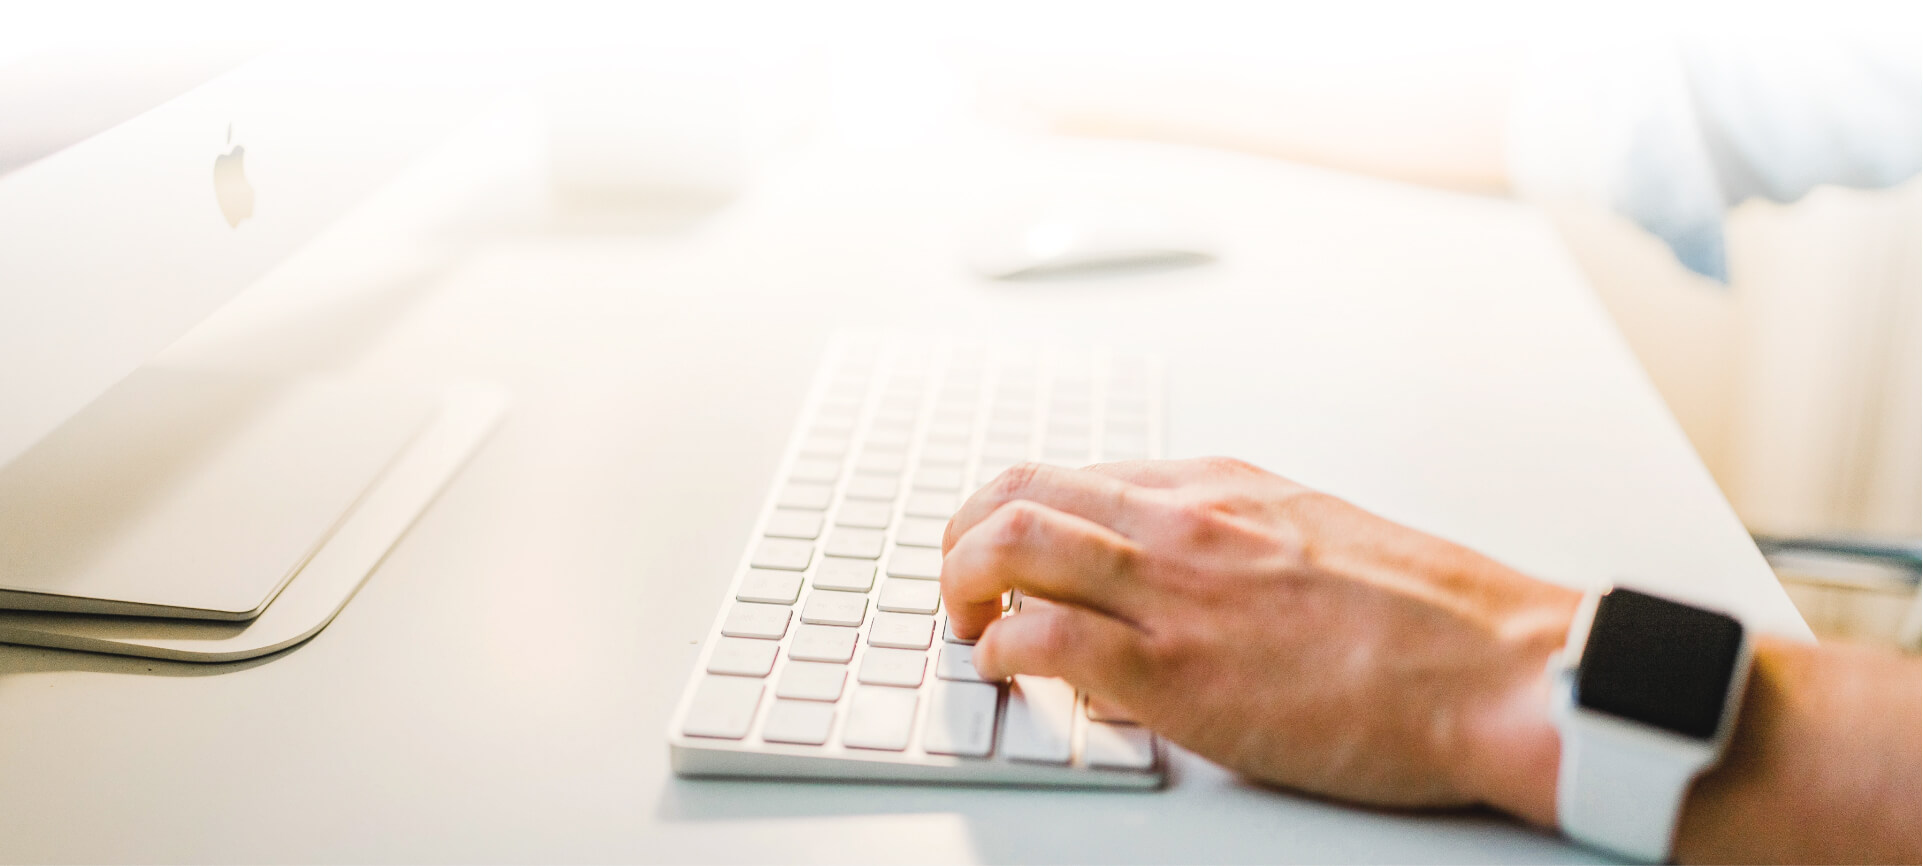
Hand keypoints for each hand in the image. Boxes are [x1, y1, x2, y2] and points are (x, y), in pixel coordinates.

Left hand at [939, 458, 1579, 822]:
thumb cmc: (1430, 619)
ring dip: (960, 582)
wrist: (1500, 669)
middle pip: (1019, 490)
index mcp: (1218, 486)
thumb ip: (1230, 550)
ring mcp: (1173, 588)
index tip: (1001, 548)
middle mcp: (1182, 519)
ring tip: (964, 620)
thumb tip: (1169, 580)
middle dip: (962, 533)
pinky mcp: (1174, 669)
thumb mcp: (1316, 542)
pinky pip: (1039, 641)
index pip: (1073, 474)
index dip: (1014, 511)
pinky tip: (1009, 673)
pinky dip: (1000, 653)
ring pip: (1011, 544)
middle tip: (958, 579)